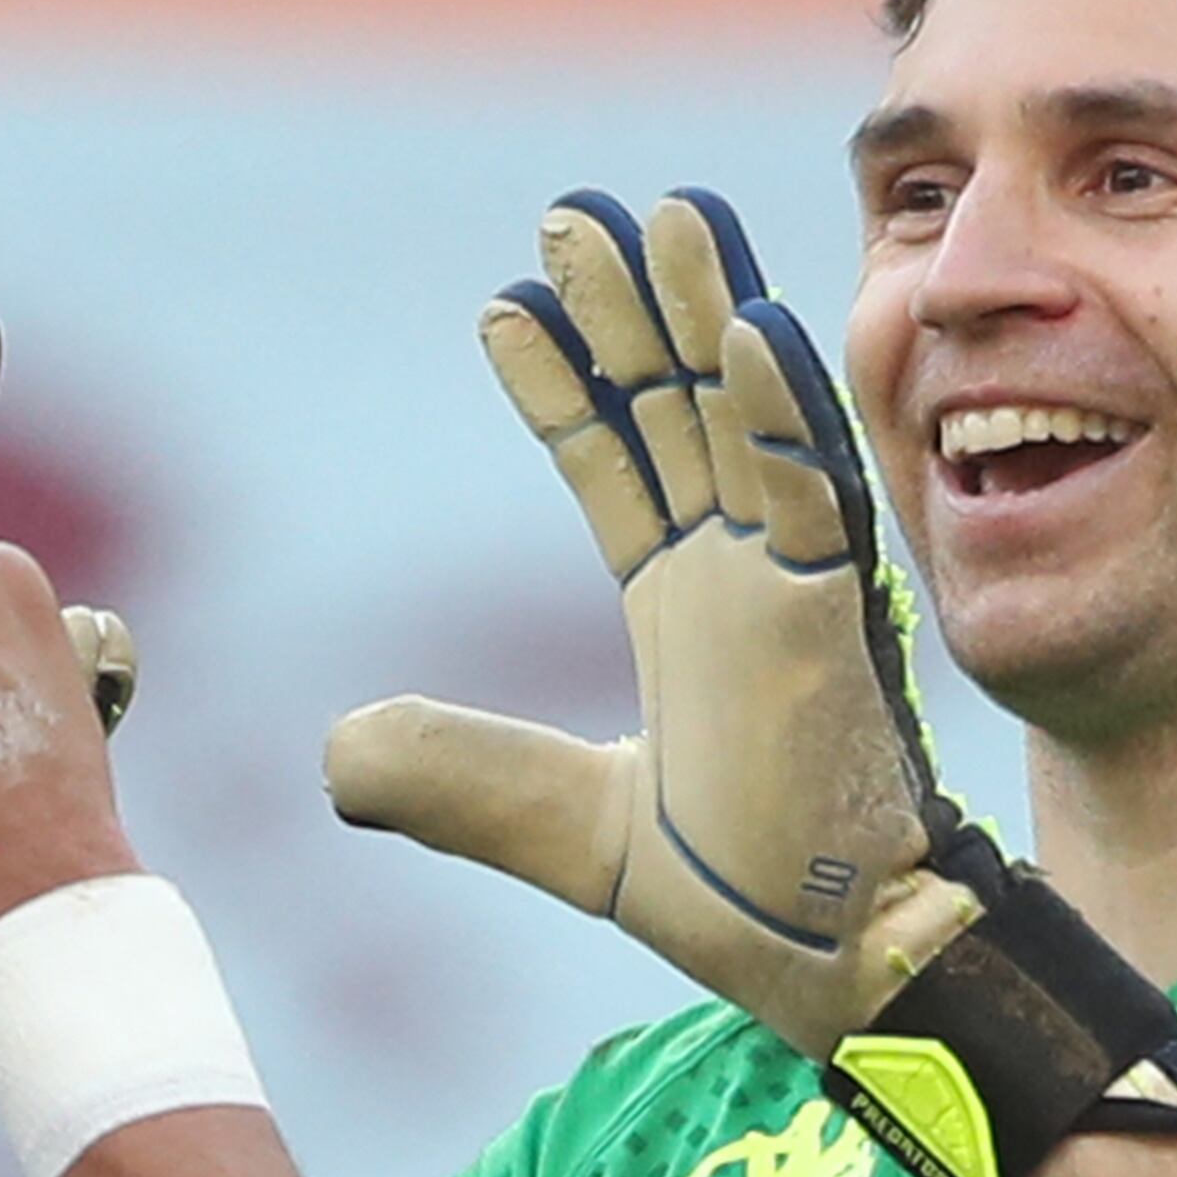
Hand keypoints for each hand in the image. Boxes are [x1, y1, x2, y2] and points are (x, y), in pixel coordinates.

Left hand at [327, 186, 1176, 1176]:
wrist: (832, 966)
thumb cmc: (737, 894)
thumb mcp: (558, 826)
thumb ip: (456, 779)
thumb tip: (336, 754)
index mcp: (688, 610)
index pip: (616, 468)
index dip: (563, 388)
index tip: (504, 306)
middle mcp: (743, 578)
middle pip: (682, 410)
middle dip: (633, 312)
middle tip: (578, 211)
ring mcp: (795, 586)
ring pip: (750, 417)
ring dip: (711, 314)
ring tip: (668, 214)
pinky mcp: (840, 617)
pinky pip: (817, 490)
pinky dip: (783, 407)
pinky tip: (753, 323)